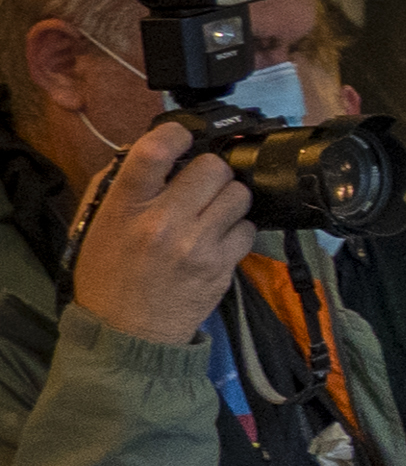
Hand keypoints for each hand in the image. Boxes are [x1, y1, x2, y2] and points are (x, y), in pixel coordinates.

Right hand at [67, 124, 251, 346]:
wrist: (126, 332)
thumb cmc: (108, 274)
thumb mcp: (96, 223)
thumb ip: (121, 184)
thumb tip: (149, 150)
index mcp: (125, 207)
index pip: (154, 152)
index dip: (175, 134)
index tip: (182, 137)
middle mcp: (163, 222)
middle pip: (213, 167)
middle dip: (210, 170)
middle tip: (200, 184)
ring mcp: (197, 244)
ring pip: (238, 194)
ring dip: (229, 197)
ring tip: (212, 210)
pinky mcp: (222, 266)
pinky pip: (248, 228)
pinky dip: (238, 228)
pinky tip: (220, 236)